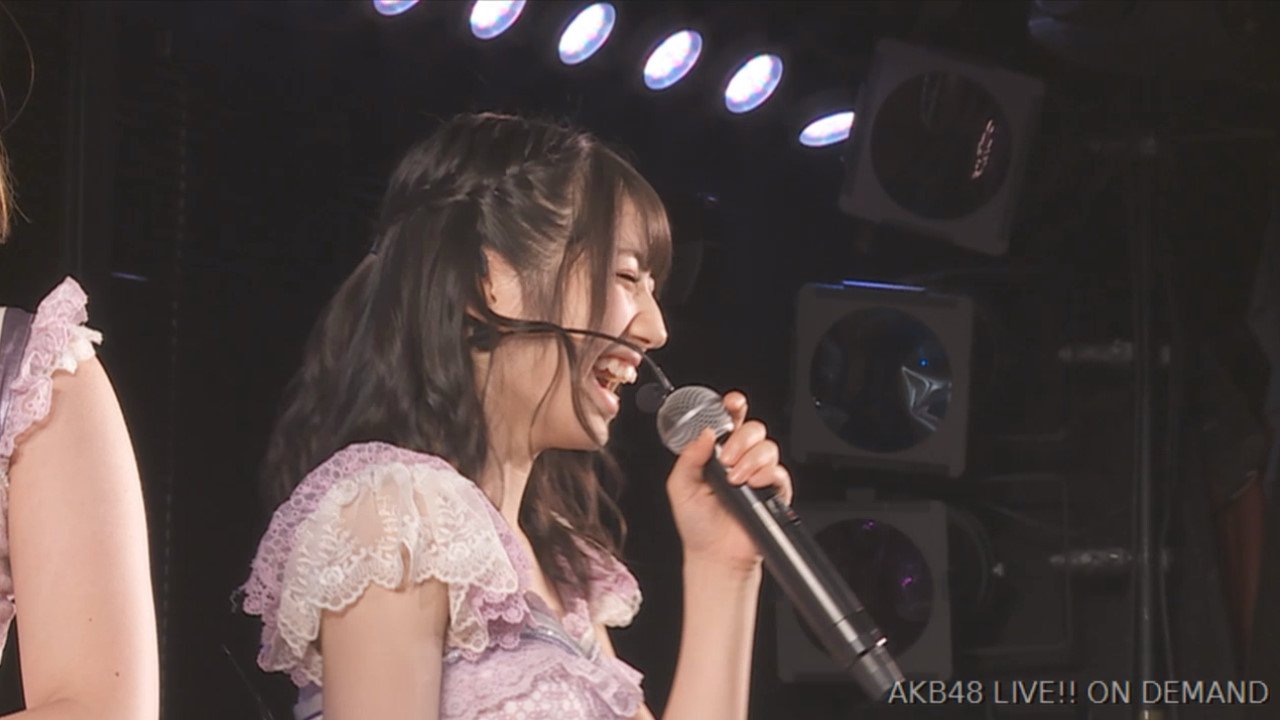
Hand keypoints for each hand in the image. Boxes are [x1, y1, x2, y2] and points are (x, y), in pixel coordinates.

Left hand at [665, 391, 792, 571]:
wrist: (715, 555)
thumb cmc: (697, 524)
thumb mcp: (680, 486)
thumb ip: (689, 457)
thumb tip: (706, 433)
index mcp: (717, 455)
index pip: (729, 422)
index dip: (733, 408)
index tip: (732, 403)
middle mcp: (740, 461)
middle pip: (753, 429)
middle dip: (741, 439)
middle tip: (726, 459)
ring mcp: (758, 475)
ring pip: (768, 447)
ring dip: (751, 458)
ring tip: (735, 479)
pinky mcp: (773, 492)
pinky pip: (780, 471)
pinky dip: (766, 474)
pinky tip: (751, 484)